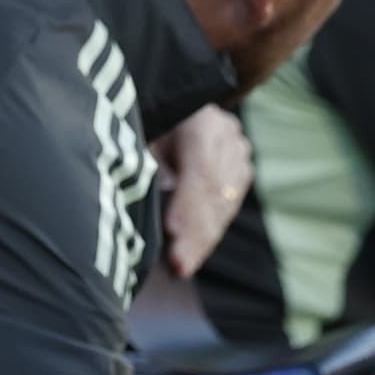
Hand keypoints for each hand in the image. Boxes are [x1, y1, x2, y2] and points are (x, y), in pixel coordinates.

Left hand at [153, 108, 251, 277]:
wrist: (166, 107)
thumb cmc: (139, 122)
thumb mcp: (135, 134)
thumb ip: (141, 165)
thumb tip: (139, 203)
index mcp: (198, 119)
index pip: (200, 168)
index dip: (188, 204)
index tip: (172, 231)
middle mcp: (225, 134)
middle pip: (215, 192)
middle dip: (195, 234)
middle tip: (178, 266)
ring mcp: (237, 151)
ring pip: (224, 204)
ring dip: (203, 240)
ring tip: (181, 267)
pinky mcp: (240, 169)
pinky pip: (227, 207)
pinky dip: (208, 233)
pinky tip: (191, 255)